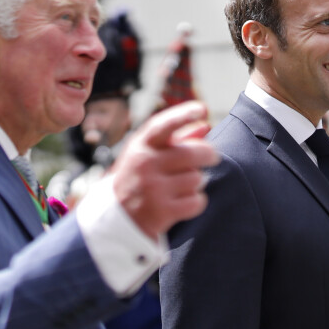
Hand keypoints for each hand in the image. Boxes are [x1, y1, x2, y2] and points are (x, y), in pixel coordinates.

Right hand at [110, 100, 217, 238]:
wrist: (116, 219)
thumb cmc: (139, 179)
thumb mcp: (149, 155)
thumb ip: (177, 140)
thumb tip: (205, 125)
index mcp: (141, 146)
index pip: (164, 125)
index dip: (184, 114)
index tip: (202, 109)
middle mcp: (145, 165)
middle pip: (192, 153)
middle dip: (208, 154)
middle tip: (212, 157)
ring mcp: (153, 189)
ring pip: (197, 178)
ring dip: (196, 182)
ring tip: (183, 186)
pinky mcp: (162, 212)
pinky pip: (197, 201)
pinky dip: (196, 202)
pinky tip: (184, 202)